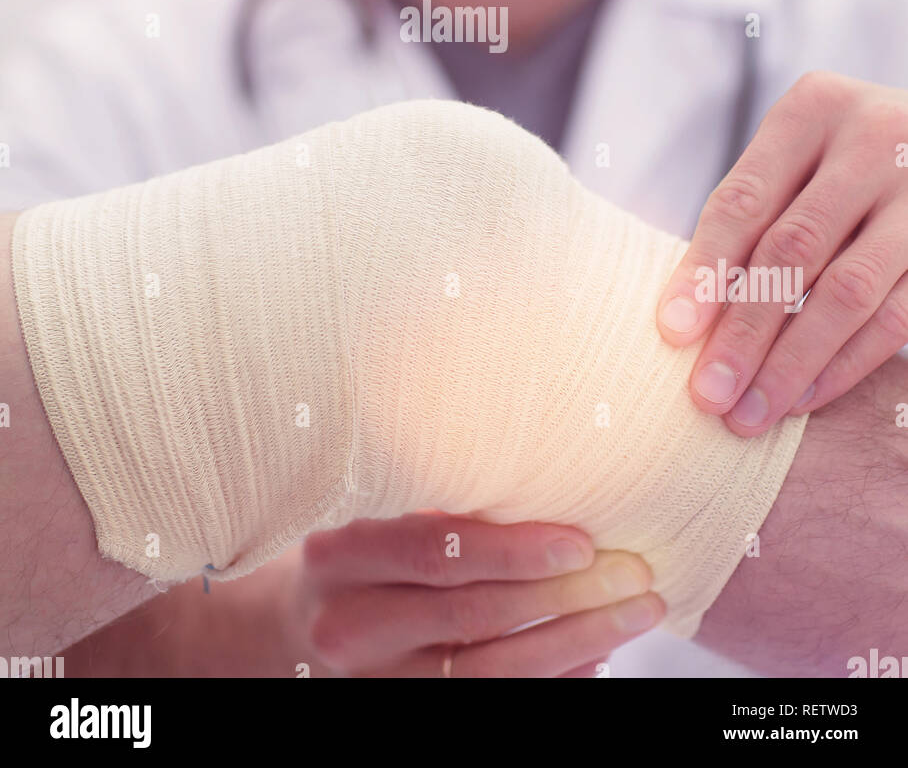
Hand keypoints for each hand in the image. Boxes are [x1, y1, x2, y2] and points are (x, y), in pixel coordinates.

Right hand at [297, 511, 663, 677]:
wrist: (276, 636)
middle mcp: (352, 627)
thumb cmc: (342, 560)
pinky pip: (487, 706)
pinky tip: (595, 658)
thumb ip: (431, 506)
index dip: (513, 550)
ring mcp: (374, 685)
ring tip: (635, 616)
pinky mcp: (398, 714)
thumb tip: (541, 487)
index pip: (436, 553)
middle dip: (567, 597)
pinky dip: (550, 682)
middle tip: (635, 576)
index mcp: (341, 558)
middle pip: (474, 617)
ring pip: (491, 673)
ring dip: (574, 643)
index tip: (582, 541)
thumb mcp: (365, 520)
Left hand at [657, 72, 907, 434]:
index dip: (705, 268)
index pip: (745, 199)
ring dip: (792, 362)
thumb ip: (750, 220)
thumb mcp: (797, 160)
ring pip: (848, 291)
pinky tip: (805, 398)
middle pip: (793, 248)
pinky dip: (846, 365)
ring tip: (749, 413)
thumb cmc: (839, 165)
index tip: (672, 332)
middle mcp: (875, 138)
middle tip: (707, 394)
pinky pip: (896, 317)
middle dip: (744, 330)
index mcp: (814, 108)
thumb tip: (683, 323)